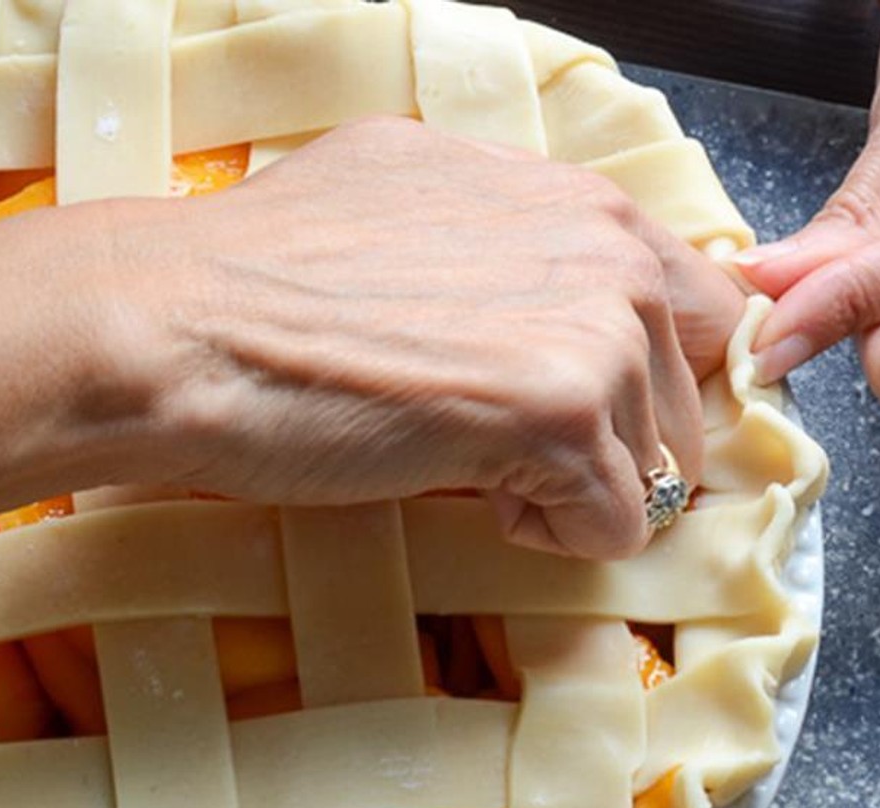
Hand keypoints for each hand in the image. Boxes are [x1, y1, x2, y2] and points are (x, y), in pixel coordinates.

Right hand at [87, 117, 743, 557]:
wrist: (181, 324)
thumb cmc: (268, 276)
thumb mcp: (416, 207)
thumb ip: (513, 241)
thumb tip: (549, 300)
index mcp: (580, 200)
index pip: (698, 307)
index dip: (648, 376)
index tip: (588, 411)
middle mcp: (608, 248)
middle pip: (684, 398)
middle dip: (611, 440)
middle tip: (504, 443)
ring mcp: (593, 328)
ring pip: (656, 468)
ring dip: (571, 487)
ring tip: (471, 461)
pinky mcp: (560, 414)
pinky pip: (617, 526)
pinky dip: (551, 536)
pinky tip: (473, 493)